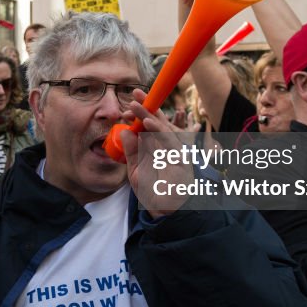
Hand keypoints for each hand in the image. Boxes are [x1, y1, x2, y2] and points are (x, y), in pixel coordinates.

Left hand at [120, 90, 191, 217]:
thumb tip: (126, 130)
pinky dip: (157, 131)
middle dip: (147, 107)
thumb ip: (132, 151)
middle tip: (134, 94)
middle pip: (159, 123)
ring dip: (149, 116)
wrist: (165, 212)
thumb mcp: (137, 170)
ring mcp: (176, 152)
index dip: (142, 112)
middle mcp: (169, 147)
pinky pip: (168, 142)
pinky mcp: (181, 160)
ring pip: (163, 129)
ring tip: (136, 106)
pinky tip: (146, 124)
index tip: (130, 102)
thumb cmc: (153, 191)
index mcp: (159, 147)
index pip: (151, 125)